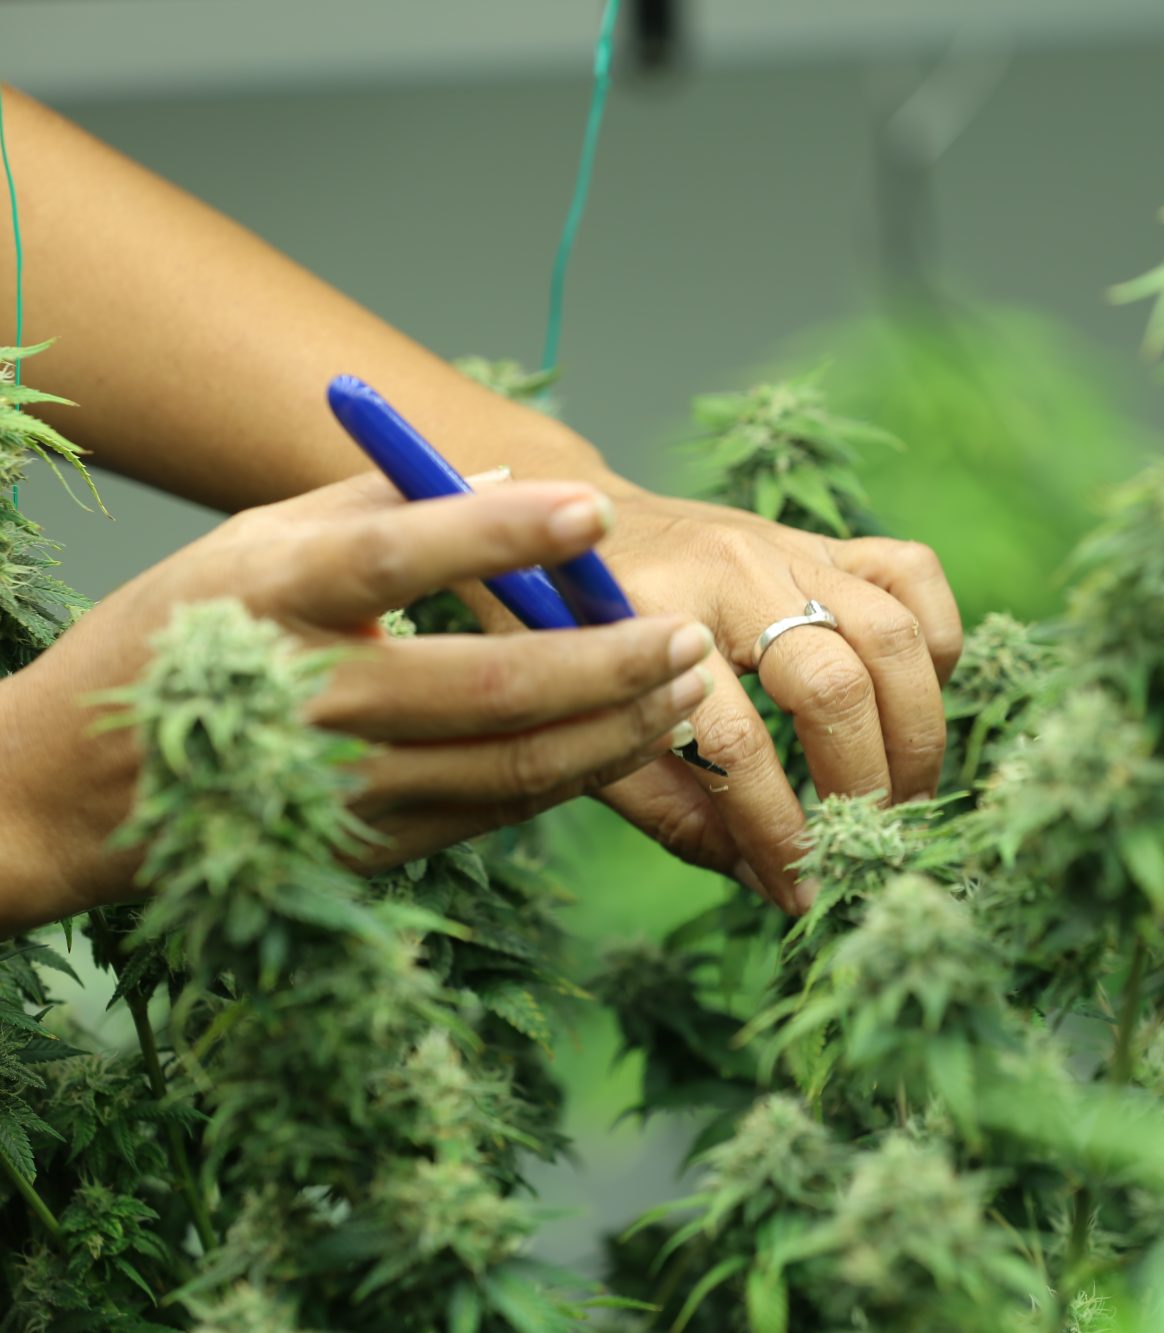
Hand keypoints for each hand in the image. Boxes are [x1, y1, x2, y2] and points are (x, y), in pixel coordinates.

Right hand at [0, 473, 714, 933]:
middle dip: (609, 661)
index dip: (500, 537)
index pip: (396, 559)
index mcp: (271, 598)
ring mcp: (344, 785)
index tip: (595, 505)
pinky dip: (579, 772)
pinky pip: (499, 810)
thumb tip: (508, 478)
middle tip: (690, 631)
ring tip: (689, 684)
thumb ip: (377, 506)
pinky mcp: (370, 843)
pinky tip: (635, 732)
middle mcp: (310, 698)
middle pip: (488, 687)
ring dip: (618, 727)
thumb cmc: (184, 634)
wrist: (80, 787)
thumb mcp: (252, 543)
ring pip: (512, 767)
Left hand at [542, 478, 962, 914]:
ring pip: (890, 630)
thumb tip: (768, 883)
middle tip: (862, 843)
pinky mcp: (821, 539)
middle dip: (863, 782)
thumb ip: (671, 809)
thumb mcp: (580, 727)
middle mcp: (730, 570)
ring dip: (914, 730)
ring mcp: (784, 545)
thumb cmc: (558, 639)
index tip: (799, 892)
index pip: (736, 744)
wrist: (548, 525)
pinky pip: (912, 572)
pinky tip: (911, 700)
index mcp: (649, 620)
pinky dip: (934, 640)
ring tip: (903, 795)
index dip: (777, 830)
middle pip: (834, 683)